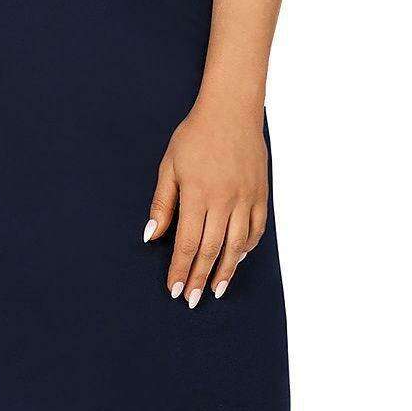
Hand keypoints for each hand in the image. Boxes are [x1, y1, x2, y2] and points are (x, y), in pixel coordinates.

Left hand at [142, 97, 267, 306]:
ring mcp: (245, 198)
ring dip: (225, 271)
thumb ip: (162, 203)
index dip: (179, 269)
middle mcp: (223, 200)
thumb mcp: (169, 165)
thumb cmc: (195, 136)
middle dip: (198, 278)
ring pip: (236, 246)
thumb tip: (150, 236)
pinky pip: (256, 230)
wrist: (231, 110)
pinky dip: (247, 248)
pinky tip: (238, 259)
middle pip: (211, 250)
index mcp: (196, 194)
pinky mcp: (260, 194)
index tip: (173, 289)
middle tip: (191, 300)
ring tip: (216, 291)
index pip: (187, 242)